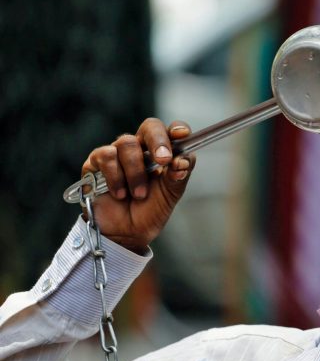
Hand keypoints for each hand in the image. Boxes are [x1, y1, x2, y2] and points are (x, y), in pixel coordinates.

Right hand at [81, 118, 195, 251]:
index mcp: (162, 153)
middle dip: (158, 142)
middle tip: (163, 160)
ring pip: (127, 143)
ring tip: (138, 194)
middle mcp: (140, 148)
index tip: (183, 135)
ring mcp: (117, 153)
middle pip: (150, 126)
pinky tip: (120, 193)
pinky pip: (106, 156)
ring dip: (136, 172)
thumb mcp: (170, 195)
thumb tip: (182, 162)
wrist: (125, 234)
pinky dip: (116, 177)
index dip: (177, 129)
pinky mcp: (95, 162)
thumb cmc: (149, 211)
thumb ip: (178, 176)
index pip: (170, 131)